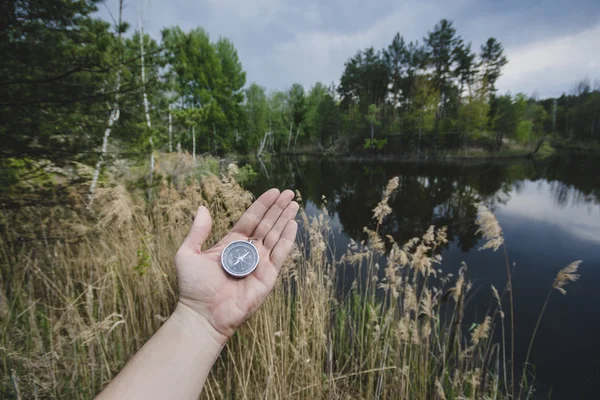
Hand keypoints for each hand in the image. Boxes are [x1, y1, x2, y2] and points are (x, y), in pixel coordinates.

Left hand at [174, 189, 298, 344]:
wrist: (202, 315)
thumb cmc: (193, 288)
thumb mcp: (188, 254)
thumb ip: (197, 231)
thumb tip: (201, 207)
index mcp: (231, 244)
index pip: (251, 219)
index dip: (262, 205)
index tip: (273, 191)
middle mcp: (247, 252)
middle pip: (267, 224)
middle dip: (278, 208)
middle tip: (289, 192)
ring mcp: (259, 264)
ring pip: (275, 236)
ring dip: (285, 219)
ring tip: (294, 204)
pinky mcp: (267, 277)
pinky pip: (280, 255)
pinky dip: (287, 239)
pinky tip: (292, 224)